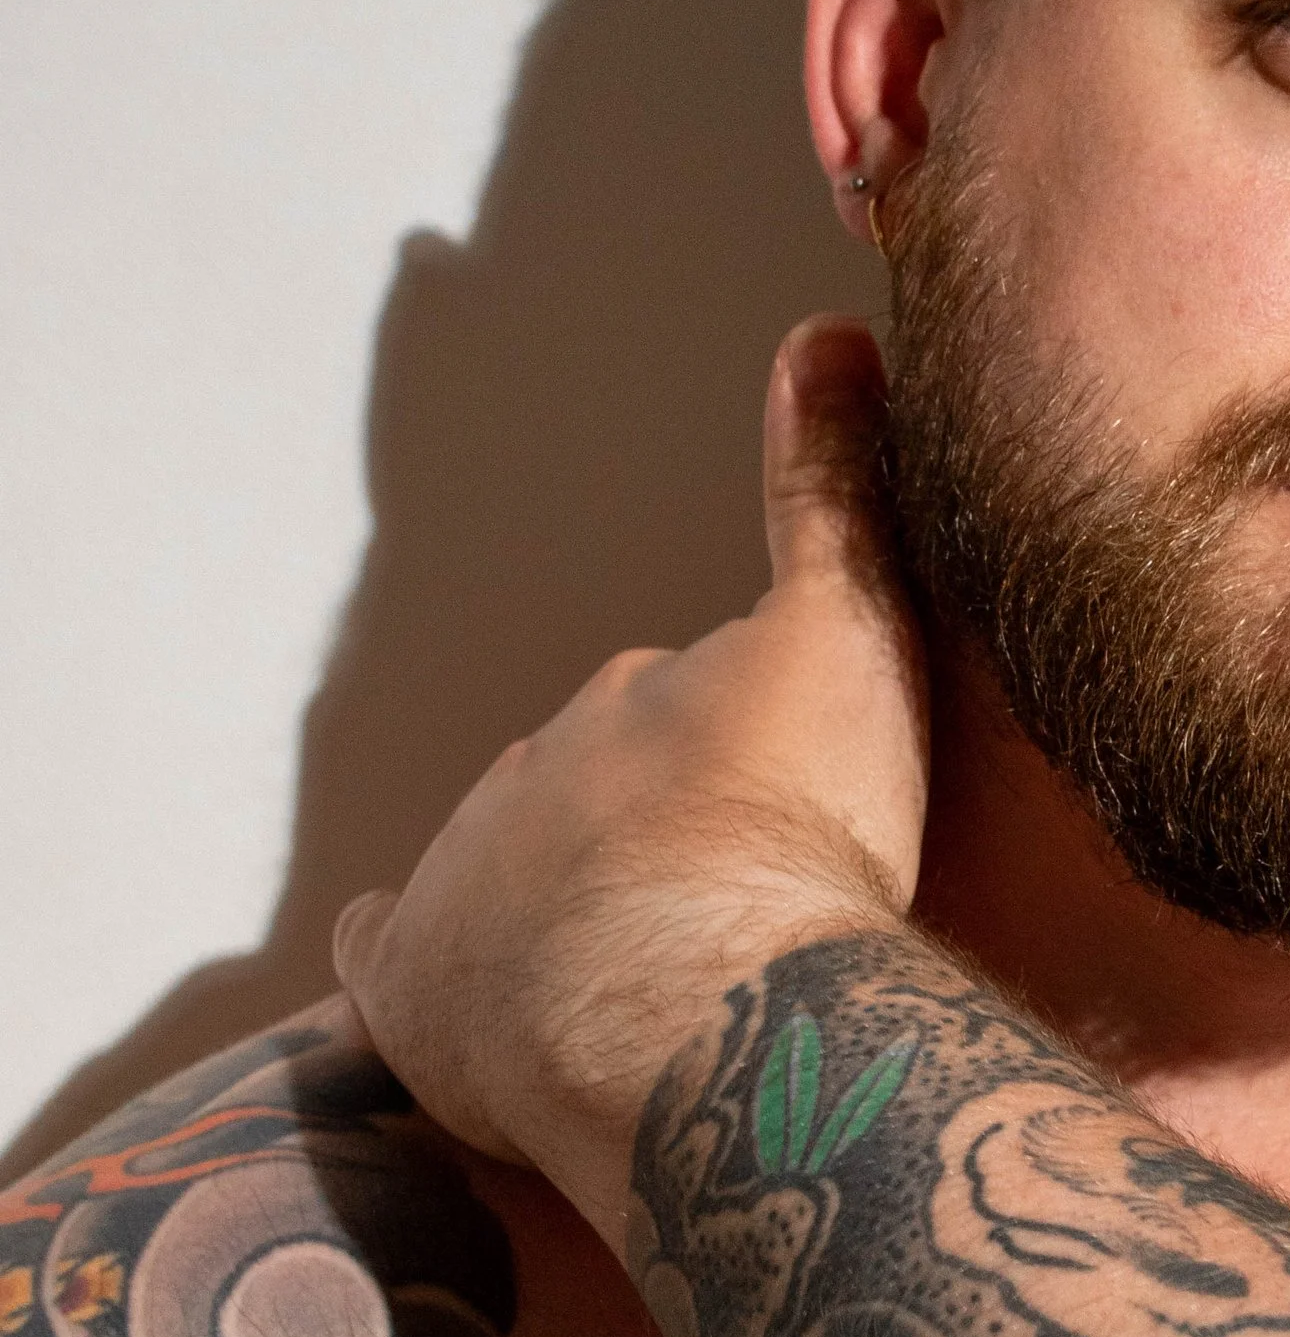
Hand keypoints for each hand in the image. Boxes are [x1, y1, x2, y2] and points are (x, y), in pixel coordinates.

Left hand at [334, 318, 927, 1249]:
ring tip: (650, 979)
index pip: (674, 715)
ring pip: (509, 878)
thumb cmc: (789, 828)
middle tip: (731, 905)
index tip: (779, 810)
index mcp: (634, 704)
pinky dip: (417, 967)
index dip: (732, 763)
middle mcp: (536, 778)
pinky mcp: (419, 998)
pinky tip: (452, 995)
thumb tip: (822, 334)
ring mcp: (468, 884)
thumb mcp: (848, 634)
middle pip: (590, 796)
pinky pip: (393, 961)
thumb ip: (830, 494)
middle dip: (649, 839)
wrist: (696, 1002)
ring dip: (565, 913)